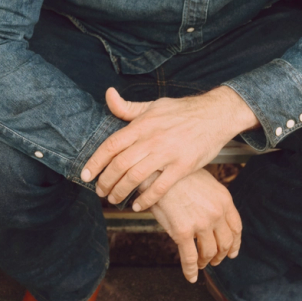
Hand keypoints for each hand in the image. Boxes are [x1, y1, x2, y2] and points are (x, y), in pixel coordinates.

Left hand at [81, 86, 256, 209]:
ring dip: (120, 192)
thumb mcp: (153, 105)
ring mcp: (168, 153)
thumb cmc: (182, 111)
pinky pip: (160, 187)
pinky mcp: (183, 166)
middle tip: (100, 191)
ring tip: (114, 199)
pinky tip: (138, 205)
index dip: (95, 162)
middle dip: (105, 181)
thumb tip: (108, 95)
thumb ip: (128, 107)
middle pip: (120, 164)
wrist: (215, 114)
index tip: (86, 175)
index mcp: (142, 124)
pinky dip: (146, 199)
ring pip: (136, 177)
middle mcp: (152, 139)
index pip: (111, 145)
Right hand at [150, 169, 241, 282]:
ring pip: (210, 252)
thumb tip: (213, 215)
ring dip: (206, 261)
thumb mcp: (205, 182)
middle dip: (221, 255)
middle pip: (226, 243)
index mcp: (224, 200)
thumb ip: (213, 200)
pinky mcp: (182, 232)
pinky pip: (190, 259)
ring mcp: (201, 224)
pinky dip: (191, 271)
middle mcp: (216, 213)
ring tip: (201, 264)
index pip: (236, 227)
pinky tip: (191, 277)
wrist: (158, 171)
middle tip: (215, 260)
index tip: (232, 251)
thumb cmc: (178, 175)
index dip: (235, 243)